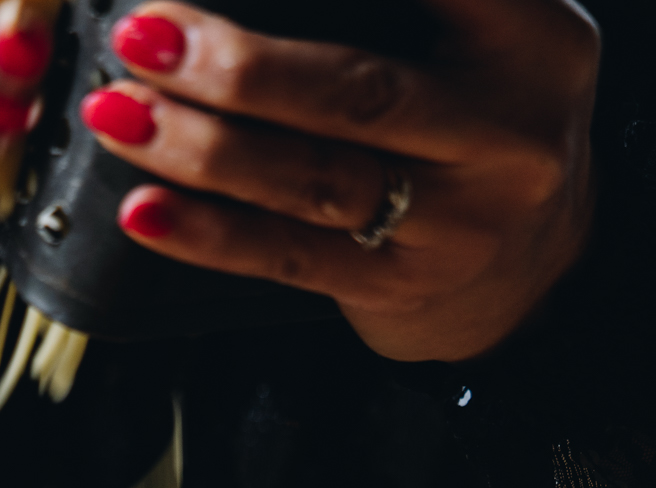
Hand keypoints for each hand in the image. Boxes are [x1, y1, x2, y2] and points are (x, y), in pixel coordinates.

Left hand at [79, 0, 598, 361]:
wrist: (536, 271)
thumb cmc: (483, 119)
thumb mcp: (496, 31)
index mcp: (533, 41)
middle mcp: (505, 134)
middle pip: (356, 92)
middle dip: (238, 67)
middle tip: (144, 35)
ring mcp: (455, 224)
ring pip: (311, 180)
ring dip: (199, 147)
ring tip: (119, 113)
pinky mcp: (400, 289)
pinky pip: (289, 257)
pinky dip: (209, 233)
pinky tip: (146, 209)